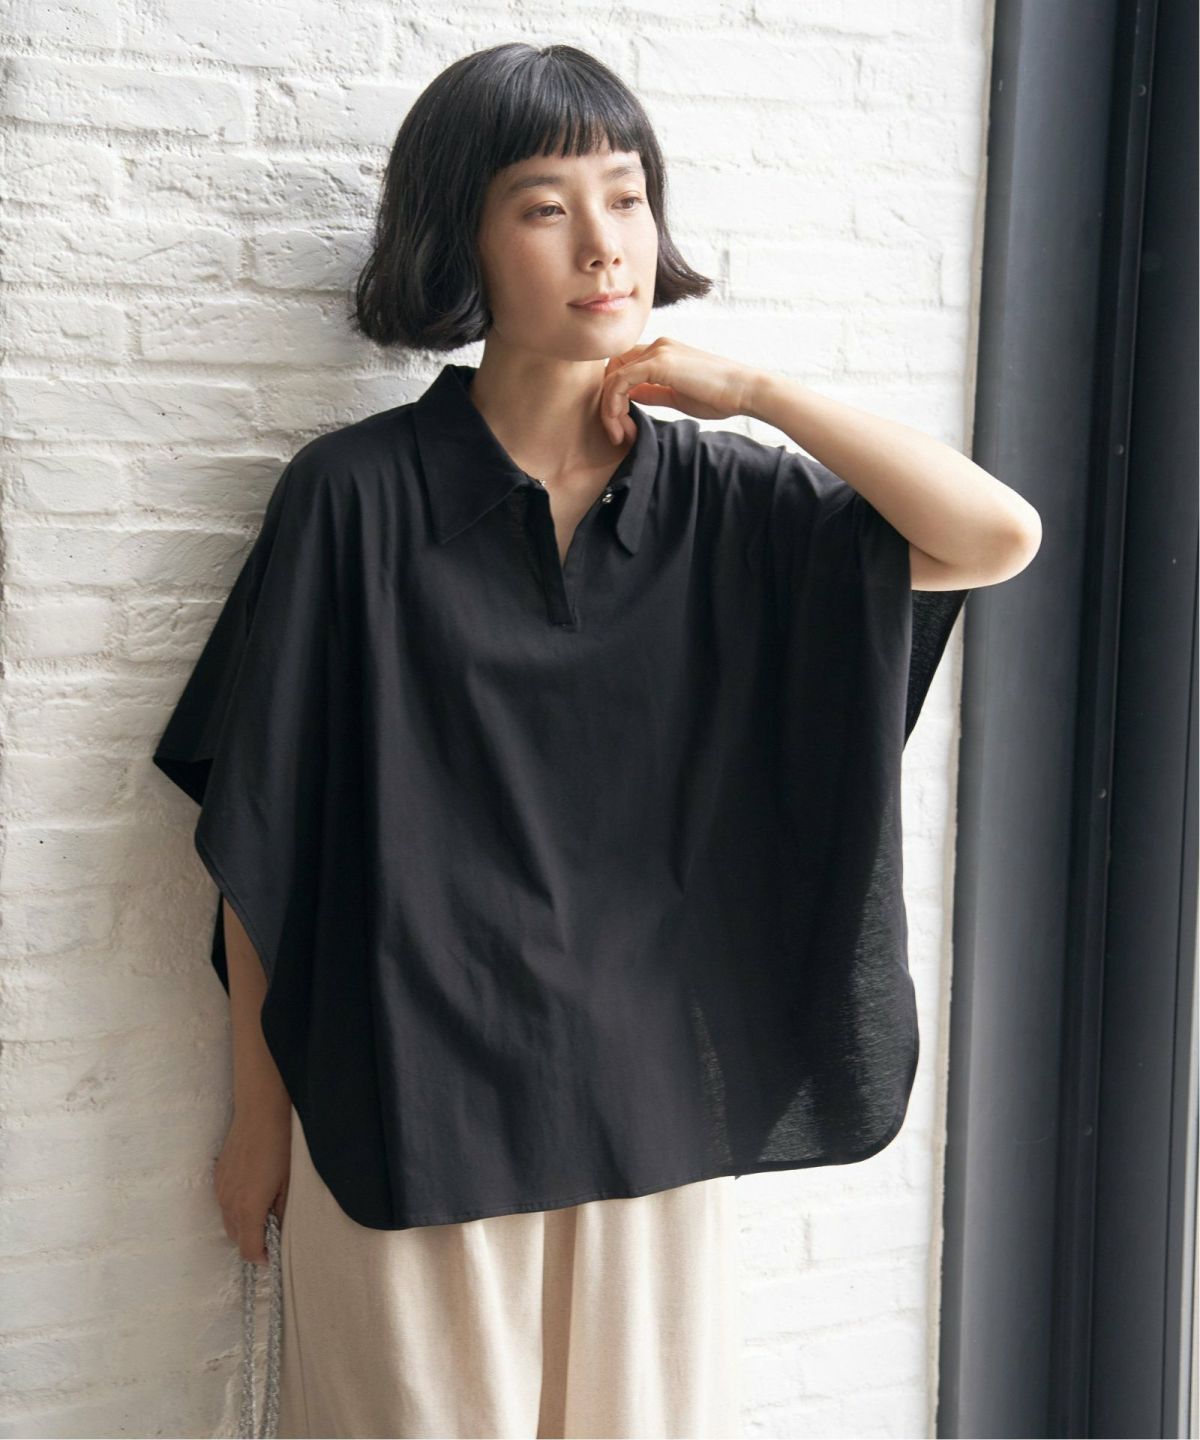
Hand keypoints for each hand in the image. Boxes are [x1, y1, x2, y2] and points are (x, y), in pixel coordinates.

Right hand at [213, 1105, 291, 1264]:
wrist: (260, 1113)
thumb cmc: (280, 1146)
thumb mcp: (288, 1182)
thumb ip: (282, 1210)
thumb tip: (279, 1227)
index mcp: (248, 1209)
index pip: (248, 1249)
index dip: (260, 1256)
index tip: (272, 1254)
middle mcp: (229, 1203)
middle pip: (235, 1237)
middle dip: (251, 1240)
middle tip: (270, 1231)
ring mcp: (220, 1189)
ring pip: (228, 1219)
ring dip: (242, 1223)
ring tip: (262, 1210)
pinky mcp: (218, 1175)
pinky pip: (224, 1201)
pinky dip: (235, 1206)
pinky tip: (251, 1191)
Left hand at [600, 338, 765, 444]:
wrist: (744, 390)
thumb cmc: (718, 396)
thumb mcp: (677, 396)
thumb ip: (652, 392)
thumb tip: (630, 396)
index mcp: (662, 352)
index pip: (623, 367)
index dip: (616, 396)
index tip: (623, 426)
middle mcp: (657, 346)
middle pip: (613, 369)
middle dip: (608, 402)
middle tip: (617, 432)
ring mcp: (658, 351)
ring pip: (613, 376)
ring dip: (609, 408)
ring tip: (618, 433)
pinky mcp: (659, 363)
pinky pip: (620, 381)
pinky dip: (614, 404)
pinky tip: (621, 423)